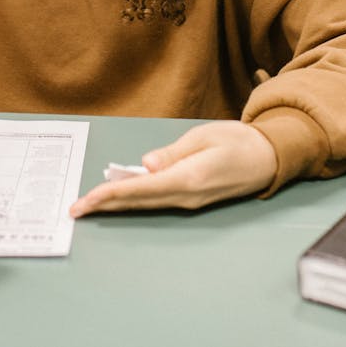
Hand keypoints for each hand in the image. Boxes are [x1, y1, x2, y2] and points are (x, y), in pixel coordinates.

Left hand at [68, 121, 276, 216]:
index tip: (86, 201)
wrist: (269, 158)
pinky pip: (157, 200)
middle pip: (138, 202)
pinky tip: (119, 196)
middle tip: (75, 209)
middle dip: (105, 205)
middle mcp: (186, 196)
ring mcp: (189, 201)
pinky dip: (134, 199)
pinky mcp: (191, 199)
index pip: (140, 189)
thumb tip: (145, 164)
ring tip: (90, 203)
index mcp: (188, 179)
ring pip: (145, 203)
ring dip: (117, 203)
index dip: (110, 194)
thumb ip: (172, 152)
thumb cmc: (239, 140)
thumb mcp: (204, 137)